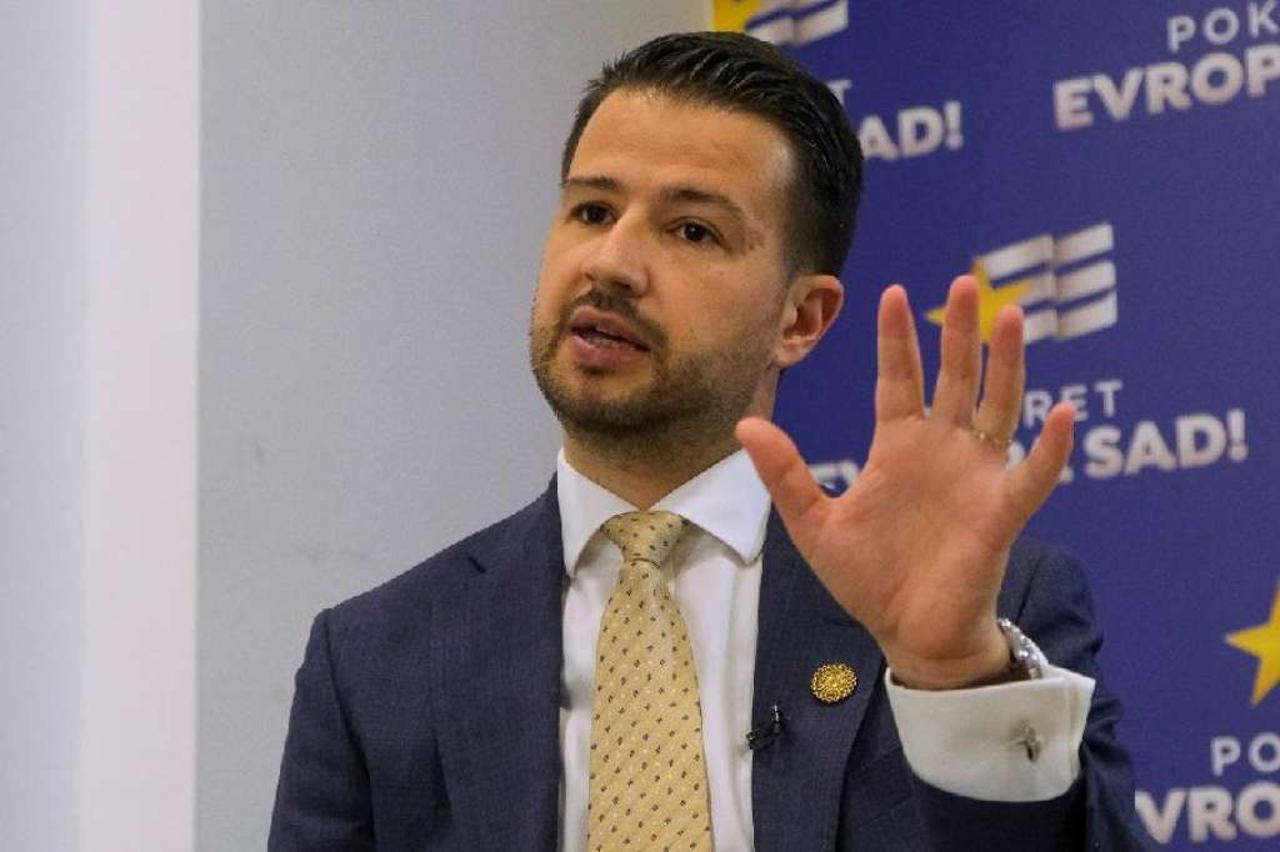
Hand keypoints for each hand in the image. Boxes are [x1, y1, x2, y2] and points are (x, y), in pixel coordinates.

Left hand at [737, 276, 1075, 688]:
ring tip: (1011, 317)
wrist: (907, 634)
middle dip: (958, 331)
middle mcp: (941, 451)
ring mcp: (976, 476)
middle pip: (954, 377)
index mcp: (898, 448)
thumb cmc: (867, 579)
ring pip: (998, 407)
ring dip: (1007, 365)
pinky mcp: (1001, 512)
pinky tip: (1063, 414)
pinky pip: (1033, 475)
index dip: (898, 339)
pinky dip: (1051, 448)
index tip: (893, 292)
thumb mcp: (814, 524)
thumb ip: (785, 474)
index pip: (899, 380)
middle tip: (963, 282)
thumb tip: (745, 426)